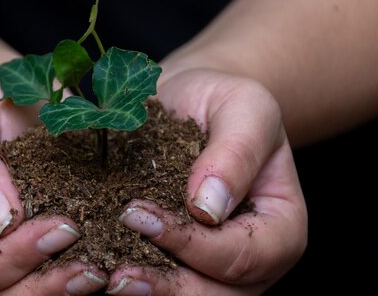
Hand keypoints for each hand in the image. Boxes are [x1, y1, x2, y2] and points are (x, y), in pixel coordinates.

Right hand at [0, 70, 106, 295]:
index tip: (60, 228)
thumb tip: (0, 221)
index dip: (10, 258)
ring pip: (24, 295)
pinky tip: (109, 263)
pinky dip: (76, 277)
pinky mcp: (33, 251)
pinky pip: (50, 274)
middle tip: (90, 268)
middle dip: (43, 287)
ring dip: (63, 291)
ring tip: (101, 273)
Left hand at [109, 68, 306, 294]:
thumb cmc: (226, 101)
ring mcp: (213, 267)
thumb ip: (236, 153)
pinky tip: (96, 268)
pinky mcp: (176, 259)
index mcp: (280, 227)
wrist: (194, 100)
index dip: (194, 244)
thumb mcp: (245, 109)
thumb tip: (208, 208)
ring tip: (106, 280)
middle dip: (168, 288)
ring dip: (148, 293)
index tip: (140, 215)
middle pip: (217, 294)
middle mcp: (251, 259)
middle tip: (118, 274)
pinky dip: (132, 279)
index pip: (244, 254)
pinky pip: (159, 278)